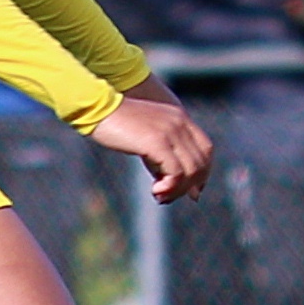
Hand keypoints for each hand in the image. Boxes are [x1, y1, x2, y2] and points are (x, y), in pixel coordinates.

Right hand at [90, 73, 212, 202]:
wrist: (97, 107)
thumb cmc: (117, 125)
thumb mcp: (147, 140)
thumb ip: (164, 159)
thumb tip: (177, 189)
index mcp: (180, 117)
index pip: (206, 149)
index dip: (202, 172)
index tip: (189, 189)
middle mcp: (180, 123)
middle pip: (201, 162)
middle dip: (188, 186)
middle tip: (166, 197)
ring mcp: (170, 131)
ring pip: (191, 170)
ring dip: (178, 190)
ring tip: (159, 196)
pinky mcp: (157, 141)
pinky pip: (175, 172)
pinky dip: (169, 187)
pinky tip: (155, 190)